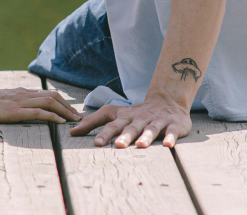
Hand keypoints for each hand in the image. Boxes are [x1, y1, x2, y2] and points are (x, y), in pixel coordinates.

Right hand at [0, 88, 81, 123]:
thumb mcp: (2, 100)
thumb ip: (14, 100)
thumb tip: (24, 104)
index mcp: (20, 91)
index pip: (46, 93)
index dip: (61, 101)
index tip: (70, 110)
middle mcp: (23, 94)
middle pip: (52, 95)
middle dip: (68, 105)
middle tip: (77, 115)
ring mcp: (19, 102)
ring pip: (49, 102)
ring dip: (65, 111)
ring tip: (74, 119)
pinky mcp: (15, 111)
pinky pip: (38, 112)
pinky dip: (52, 116)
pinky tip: (60, 122)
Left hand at [69, 95, 191, 147]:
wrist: (166, 101)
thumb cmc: (134, 113)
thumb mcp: (112, 114)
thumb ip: (93, 122)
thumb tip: (72, 132)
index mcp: (124, 117)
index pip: (112, 125)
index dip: (104, 133)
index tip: (96, 143)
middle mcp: (139, 119)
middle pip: (131, 128)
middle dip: (124, 136)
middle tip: (118, 145)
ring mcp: (157, 121)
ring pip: (150, 129)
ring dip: (145, 136)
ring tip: (141, 145)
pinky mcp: (174, 125)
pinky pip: (172, 131)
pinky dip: (170, 137)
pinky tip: (167, 144)